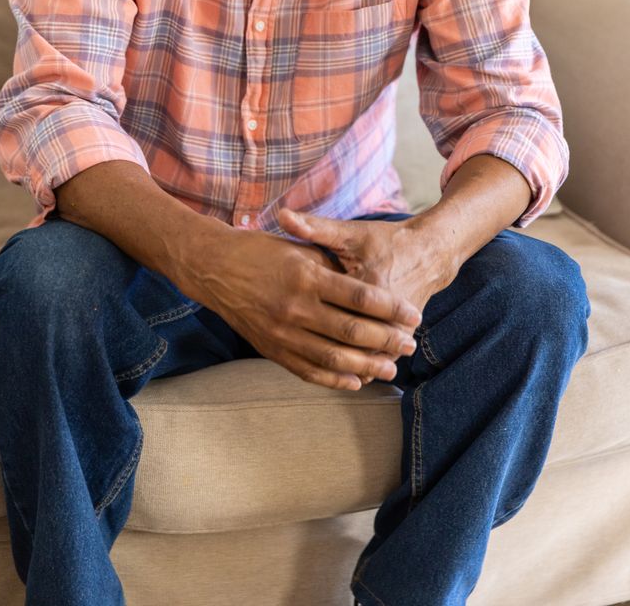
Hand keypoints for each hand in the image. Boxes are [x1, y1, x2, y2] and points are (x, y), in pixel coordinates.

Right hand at [174, 224, 420, 391]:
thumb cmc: (262, 251)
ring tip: (391, 368)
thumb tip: (372, 289)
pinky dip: (334, 380)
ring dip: (367, 365)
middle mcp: (295, 307)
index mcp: (307, 276)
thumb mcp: (301, 249)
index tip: (414, 315)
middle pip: (353, 331)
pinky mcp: (271, 349)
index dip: (392, 308)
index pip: (361, 297)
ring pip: (334, 358)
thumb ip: (334, 268)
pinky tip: (356, 381)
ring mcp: (282, 332)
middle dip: (387, 339)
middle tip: (410, 343)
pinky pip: (308, 371)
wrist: (214, 267)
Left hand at [278, 209, 455, 379]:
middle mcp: (384, 309)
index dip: (303, 317)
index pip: (330, 307)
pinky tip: (338, 372)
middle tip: (287, 349)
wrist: (429, 252)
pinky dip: (359, 366)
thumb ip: (315, 227)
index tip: (277, 320)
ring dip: (338, 364)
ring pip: (364, 355)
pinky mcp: (402, 335)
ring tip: (304, 364)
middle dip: (316, 345)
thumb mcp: (351, 233)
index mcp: (367, 282)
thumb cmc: (384, 241)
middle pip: (346, 338)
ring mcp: (396, 327)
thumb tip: (281, 214)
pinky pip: (378, 358)